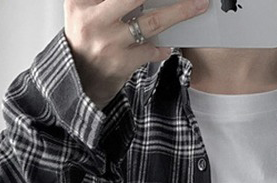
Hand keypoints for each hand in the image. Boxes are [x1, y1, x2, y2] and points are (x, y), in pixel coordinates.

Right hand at [64, 0, 209, 108]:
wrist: (80, 81)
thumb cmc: (87, 41)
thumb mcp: (83, 11)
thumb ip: (107, 1)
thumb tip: (142, 1)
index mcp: (81, 1)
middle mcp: (94, 19)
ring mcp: (110, 42)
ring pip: (151, 22)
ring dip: (179, 12)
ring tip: (197, 6)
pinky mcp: (123, 62)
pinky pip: (152, 49)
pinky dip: (163, 47)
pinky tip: (167, 46)